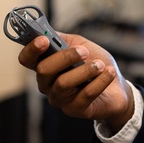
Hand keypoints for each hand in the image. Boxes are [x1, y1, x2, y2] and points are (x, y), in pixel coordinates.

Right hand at [18, 32, 134, 132]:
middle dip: (65, 58)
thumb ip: (62, 39)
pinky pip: (85, 95)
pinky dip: (99, 81)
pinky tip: (108, 73)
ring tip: (100, 64)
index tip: (44, 39)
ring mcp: (59, 99)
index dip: (31, 49)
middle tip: (83, 51)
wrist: (117, 87)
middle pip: (43, 70)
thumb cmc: (95, 63)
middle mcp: (47, 84)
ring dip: (84, 70)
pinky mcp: (74, 109)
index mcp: (44, 65)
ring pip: (63, 83)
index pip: (26, 59)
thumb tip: (47, 33)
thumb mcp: (79, 44)